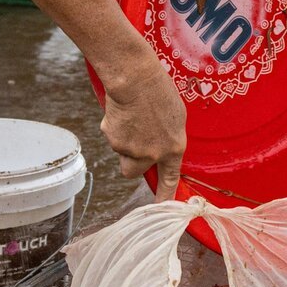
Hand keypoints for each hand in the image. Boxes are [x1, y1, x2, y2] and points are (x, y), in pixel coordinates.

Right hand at [98, 57, 186, 202]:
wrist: (135, 78)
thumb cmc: (159, 90)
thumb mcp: (175, 116)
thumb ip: (168, 138)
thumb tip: (158, 148)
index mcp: (174, 148)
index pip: (169, 180)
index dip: (164, 197)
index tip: (162, 209)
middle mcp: (152, 155)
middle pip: (132, 172)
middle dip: (130, 161)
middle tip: (132, 141)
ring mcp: (131, 149)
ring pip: (121, 152)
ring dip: (123, 140)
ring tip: (131, 115)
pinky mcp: (113, 139)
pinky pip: (111, 136)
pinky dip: (114, 126)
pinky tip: (122, 110)